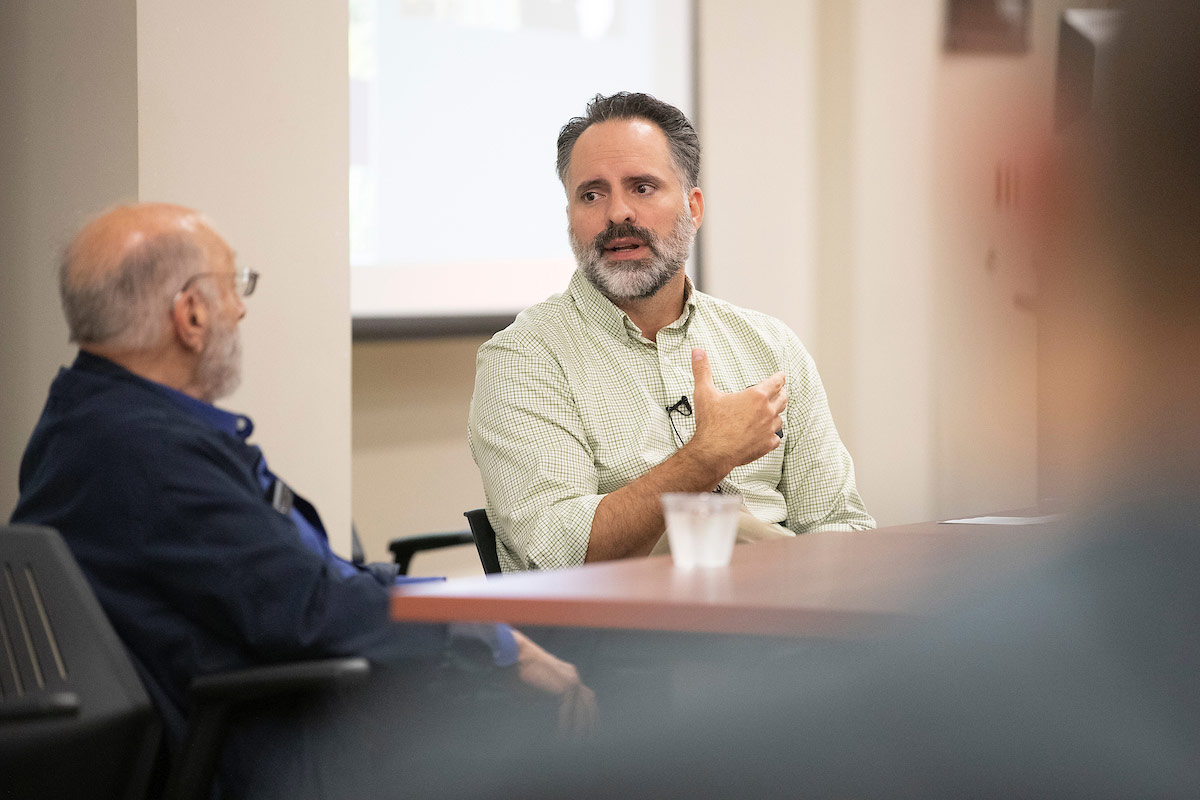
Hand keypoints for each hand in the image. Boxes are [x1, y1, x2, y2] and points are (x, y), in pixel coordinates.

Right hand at [511, 628, 597, 733]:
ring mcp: (571, 681)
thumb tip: (546, 721)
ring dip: (579, 729)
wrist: (513, 655)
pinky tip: (562, 738)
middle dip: (591, 723)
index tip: (589, 730)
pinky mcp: (564, 686)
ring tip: (574, 744)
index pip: (587, 697)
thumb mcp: (536, 688)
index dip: (589, 714)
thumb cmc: (517, 672)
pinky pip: (568, 713)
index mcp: (568, 676)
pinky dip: (565, 727)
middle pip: (590, 703)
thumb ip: (546, 702)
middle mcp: (573, 677)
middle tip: (588, 741)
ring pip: (582, 711)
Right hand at [687, 348, 786, 473]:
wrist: (713, 452)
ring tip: (768, 414)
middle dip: (781, 394)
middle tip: (777, 393)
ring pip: (780, 419)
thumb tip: (697, 351)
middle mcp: (767, 411)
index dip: (779, 377)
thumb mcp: (704, 393)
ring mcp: (769, 429)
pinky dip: (772, 435)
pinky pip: (776, 438)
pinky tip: (765, 434)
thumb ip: (702, 370)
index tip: (780, 376)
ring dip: (775, 415)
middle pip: (783, 398)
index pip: (777, 382)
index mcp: (757, 396)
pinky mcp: (767, 444)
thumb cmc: (711, 424)